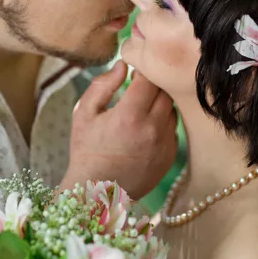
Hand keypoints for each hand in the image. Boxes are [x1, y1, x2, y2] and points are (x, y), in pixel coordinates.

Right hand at [64, 60, 177, 199]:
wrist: (97, 192)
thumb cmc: (86, 150)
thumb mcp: (84, 113)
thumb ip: (102, 85)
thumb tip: (122, 66)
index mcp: (130, 115)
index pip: (148, 78)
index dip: (142, 70)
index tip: (134, 71)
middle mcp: (153, 128)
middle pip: (165, 91)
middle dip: (153, 84)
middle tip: (139, 87)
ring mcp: (165, 144)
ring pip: (172, 109)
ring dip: (160, 103)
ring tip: (142, 108)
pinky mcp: (170, 156)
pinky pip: (173, 129)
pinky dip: (163, 123)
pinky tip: (146, 128)